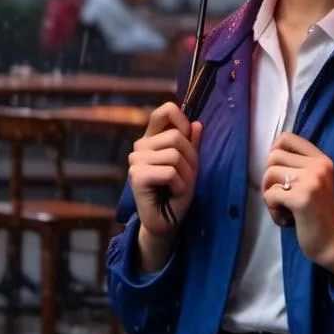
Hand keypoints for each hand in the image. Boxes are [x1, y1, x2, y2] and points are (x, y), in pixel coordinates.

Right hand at [128, 102, 202, 268]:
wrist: (167, 221)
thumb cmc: (177, 192)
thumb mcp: (191, 165)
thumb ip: (192, 144)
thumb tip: (197, 124)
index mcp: (153, 139)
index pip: (163, 112)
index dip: (180, 118)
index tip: (188, 134)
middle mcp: (141, 146)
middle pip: (176, 136)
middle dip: (190, 158)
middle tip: (184, 176)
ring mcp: (136, 161)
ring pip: (174, 154)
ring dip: (186, 174)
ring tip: (179, 186)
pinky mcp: (136, 176)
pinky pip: (169, 171)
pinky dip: (179, 184)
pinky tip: (172, 193)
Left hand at [262, 133, 333, 280]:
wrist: (333, 244)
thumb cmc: (318, 214)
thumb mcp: (314, 182)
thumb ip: (299, 166)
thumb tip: (271, 153)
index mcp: (322, 159)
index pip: (287, 137)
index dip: (273, 152)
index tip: (277, 172)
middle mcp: (318, 166)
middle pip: (273, 156)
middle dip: (268, 178)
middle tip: (278, 196)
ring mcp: (311, 181)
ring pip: (269, 174)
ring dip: (268, 194)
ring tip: (282, 208)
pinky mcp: (302, 198)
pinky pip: (270, 195)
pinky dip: (272, 209)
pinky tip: (284, 219)